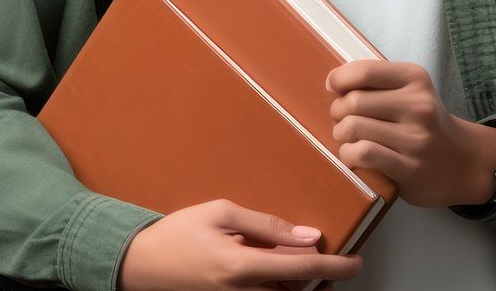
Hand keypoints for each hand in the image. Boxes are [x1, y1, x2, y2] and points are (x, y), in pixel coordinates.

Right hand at [116, 198, 363, 290]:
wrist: (138, 266)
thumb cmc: (179, 233)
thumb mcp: (221, 212)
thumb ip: (266, 224)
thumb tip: (306, 235)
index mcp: (241, 267)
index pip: (300, 269)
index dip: (333, 267)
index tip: (357, 263)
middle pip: (294, 290)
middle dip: (311, 274)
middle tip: (316, 251)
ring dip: (290, 281)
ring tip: (281, 255)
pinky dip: (271, 285)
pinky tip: (263, 265)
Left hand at [325, 59, 495, 207]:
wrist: (463, 162)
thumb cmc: (425, 123)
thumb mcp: (412, 91)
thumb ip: (378, 82)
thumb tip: (333, 83)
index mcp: (415, 79)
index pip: (365, 71)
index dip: (339, 78)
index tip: (333, 86)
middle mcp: (418, 106)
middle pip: (354, 102)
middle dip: (338, 111)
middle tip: (342, 119)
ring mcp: (415, 139)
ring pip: (354, 128)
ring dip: (341, 134)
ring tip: (348, 138)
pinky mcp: (410, 169)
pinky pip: (363, 154)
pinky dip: (349, 155)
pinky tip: (354, 156)